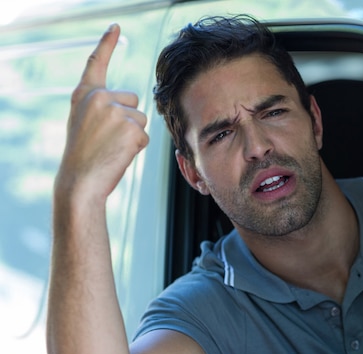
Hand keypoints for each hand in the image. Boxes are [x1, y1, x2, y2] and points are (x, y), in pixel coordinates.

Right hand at [56, 23, 147, 202]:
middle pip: (134, 99)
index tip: (116, 27)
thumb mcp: (85, 122)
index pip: (97, 63)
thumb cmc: (84, 155)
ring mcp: (116, 111)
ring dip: (133, 135)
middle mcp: (100, 97)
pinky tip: (119, 154)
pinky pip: (145, 136)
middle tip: (108, 139)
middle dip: (129, 118)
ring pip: (142, 119)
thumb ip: (103, 107)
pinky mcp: (132, 127)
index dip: (106, 44)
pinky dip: (136, 148)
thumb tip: (133, 107)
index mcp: (85, 94)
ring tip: (112, 148)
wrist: (80, 181)